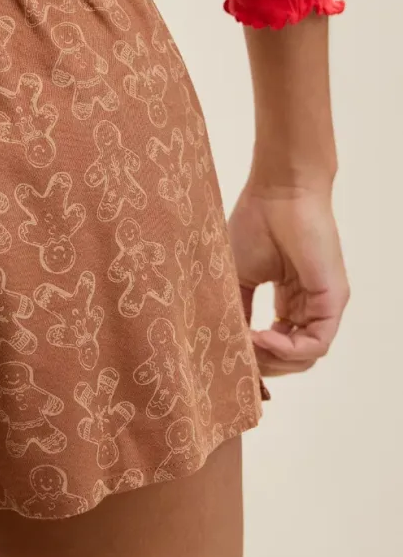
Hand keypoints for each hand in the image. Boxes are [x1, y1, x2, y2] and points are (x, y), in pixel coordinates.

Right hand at [228, 182, 348, 377]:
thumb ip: (235, 310)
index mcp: (287, 299)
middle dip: (261, 364)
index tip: (225, 352)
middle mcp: (307, 306)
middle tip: (235, 355)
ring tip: (246, 345)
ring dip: (273, 360)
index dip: (252, 355)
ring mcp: (322, 305)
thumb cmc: (255, 224)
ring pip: (305, 357)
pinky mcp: (332, 301)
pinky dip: (288, 349)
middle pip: (291, 358)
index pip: (276, 344)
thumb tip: (225, 344)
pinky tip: (262, 335)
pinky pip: (316, 344)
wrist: (278, 193)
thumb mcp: (235, 276)